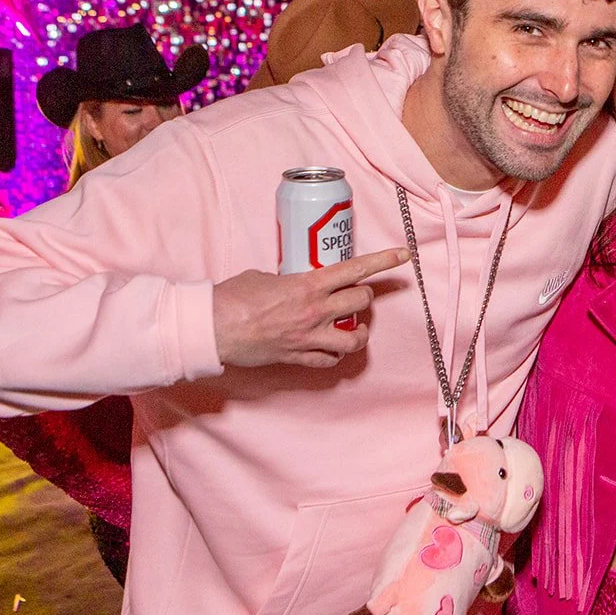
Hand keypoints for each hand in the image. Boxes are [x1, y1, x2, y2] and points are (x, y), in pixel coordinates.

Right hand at [211, 248, 409, 368]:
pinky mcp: (298, 357)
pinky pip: (330, 360)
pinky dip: (335, 354)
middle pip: (362, 301)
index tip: (403, 255)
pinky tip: (331, 348)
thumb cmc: (232, 298)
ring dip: (360, 332)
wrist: (212, 328)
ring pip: (355, 338)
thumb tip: (294, 284)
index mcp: (308, 285)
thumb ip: (288, 280)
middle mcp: (315, 311)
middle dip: (364, 296)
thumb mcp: (264, 277)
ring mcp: (309, 337)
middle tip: (357, 295)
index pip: (356, 269)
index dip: (384, 261)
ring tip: (355, 328)